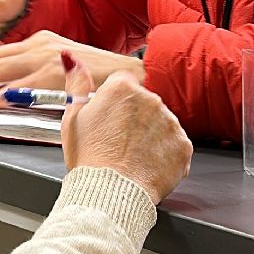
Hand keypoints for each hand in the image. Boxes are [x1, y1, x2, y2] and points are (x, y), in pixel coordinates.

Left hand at [0, 30, 142, 99]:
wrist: (135, 78)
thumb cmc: (102, 79)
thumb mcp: (66, 70)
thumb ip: (40, 76)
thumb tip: (14, 92)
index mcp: (43, 41)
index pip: (1, 51)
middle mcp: (42, 43)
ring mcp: (47, 56)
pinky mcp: (53, 74)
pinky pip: (17, 87)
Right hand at [59, 52, 191, 204]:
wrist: (109, 194)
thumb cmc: (88, 158)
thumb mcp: (72, 117)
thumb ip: (76, 82)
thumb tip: (70, 58)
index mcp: (122, 87)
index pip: (123, 84)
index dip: (114, 104)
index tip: (109, 121)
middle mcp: (151, 99)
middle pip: (144, 102)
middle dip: (134, 118)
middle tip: (118, 142)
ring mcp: (170, 122)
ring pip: (161, 123)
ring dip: (151, 136)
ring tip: (131, 156)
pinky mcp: (183, 146)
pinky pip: (174, 145)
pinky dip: (164, 154)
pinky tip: (146, 165)